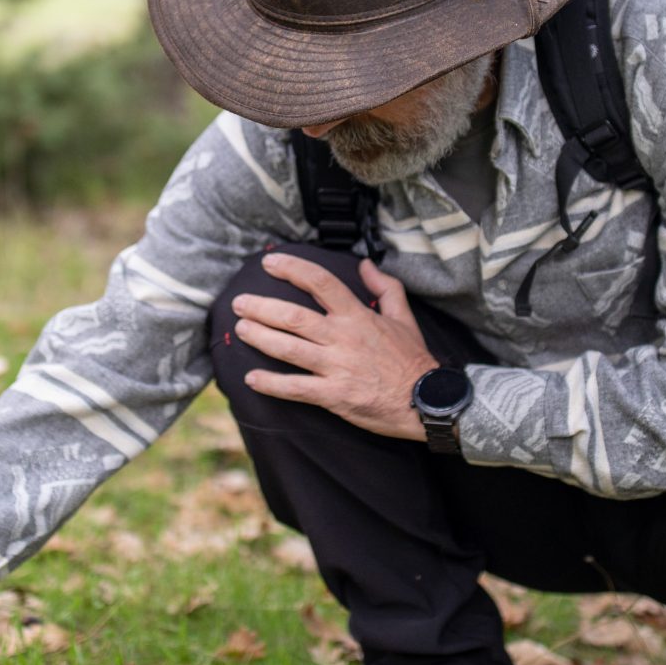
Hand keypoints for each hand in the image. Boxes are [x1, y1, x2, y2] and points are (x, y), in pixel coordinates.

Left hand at [231, 252, 440, 439]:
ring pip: (288, 348)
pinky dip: (271, 383)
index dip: (293, 269)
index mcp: (358, 316)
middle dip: (261, 307)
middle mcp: (343, 338)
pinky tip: (251, 378)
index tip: (271, 264)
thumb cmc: (412, 359)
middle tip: (240, 303)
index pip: (320, 283)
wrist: (426, 401)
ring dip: (259, 338)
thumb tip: (366, 264)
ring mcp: (337, 367)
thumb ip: (385, 287)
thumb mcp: (404, 317)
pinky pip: (295, 388)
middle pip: (293, 317)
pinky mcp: (334, 396)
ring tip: (239, 330)